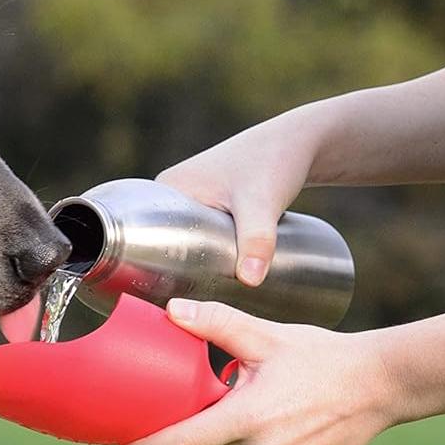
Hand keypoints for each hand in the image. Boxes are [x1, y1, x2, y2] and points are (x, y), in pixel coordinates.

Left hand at [118, 299, 398, 444]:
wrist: (382, 385)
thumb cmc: (321, 356)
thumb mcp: (265, 335)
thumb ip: (215, 323)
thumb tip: (171, 311)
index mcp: (248, 419)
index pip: (182, 444)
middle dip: (187, 435)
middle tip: (182, 410)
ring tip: (227, 411)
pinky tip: (258, 426)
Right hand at [157, 111, 322, 285]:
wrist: (303, 141)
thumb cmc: (275, 163)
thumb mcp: (261, 204)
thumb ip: (257, 240)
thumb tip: (250, 281)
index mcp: (165, 189)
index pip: (142, 235)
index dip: (147, 266)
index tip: (163, 295)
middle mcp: (172, 193)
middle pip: (160, 242)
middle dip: (169, 273)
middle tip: (186, 303)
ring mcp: (192, 198)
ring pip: (182, 242)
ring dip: (187, 266)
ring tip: (197, 299)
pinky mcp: (213, 204)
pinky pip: (198, 235)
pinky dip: (202, 255)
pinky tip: (207, 279)